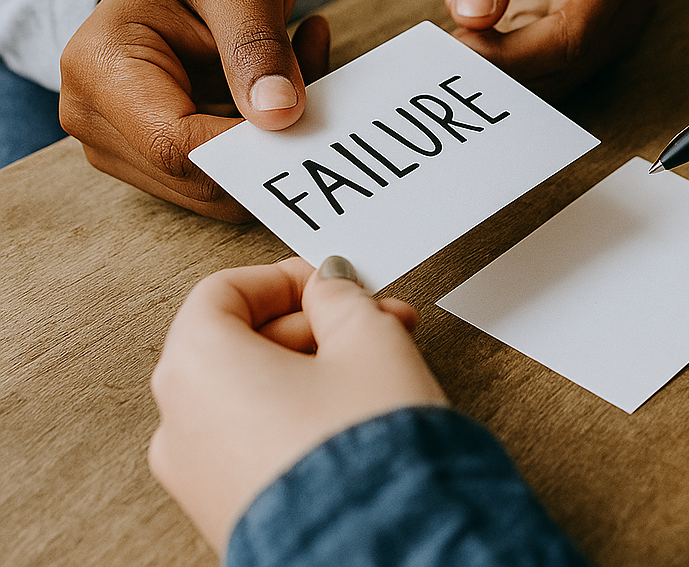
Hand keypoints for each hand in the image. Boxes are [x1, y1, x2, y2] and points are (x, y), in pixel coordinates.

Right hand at [59, 0, 330, 219]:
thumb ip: (258, 47)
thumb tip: (280, 116)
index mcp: (102, 66)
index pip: (177, 145)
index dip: (248, 147)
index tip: (304, 113)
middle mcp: (95, 117)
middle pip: (196, 177)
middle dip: (268, 142)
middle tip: (312, 65)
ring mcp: (118, 144)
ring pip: (216, 185)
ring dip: (270, 140)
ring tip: (297, 59)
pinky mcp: (149, 157)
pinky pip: (222, 174)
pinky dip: (263, 140)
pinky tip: (279, 82)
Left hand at [148, 256, 447, 551]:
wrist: (380, 548)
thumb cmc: (361, 453)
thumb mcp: (368, 339)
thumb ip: (341, 298)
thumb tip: (329, 288)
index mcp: (197, 365)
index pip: (225, 290)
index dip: (285, 277)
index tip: (328, 281)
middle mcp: (180, 422)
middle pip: (241, 341)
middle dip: (313, 325)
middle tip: (369, 319)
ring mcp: (198, 475)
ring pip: (252, 391)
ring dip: (314, 367)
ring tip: (377, 365)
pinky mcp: (228, 509)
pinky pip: (256, 437)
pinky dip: (300, 412)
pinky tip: (355, 410)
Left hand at [446, 0, 654, 96]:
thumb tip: (473, 13)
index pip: (571, 34)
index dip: (513, 56)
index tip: (454, 49)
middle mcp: (628, 2)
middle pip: (567, 65)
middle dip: (502, 71)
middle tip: (440, 55)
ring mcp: (615, 26)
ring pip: (559, 80)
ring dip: (502, 75)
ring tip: (451, 44)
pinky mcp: (592, 41)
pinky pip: (551, 73)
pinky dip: (508, 69)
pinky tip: (472, 42)